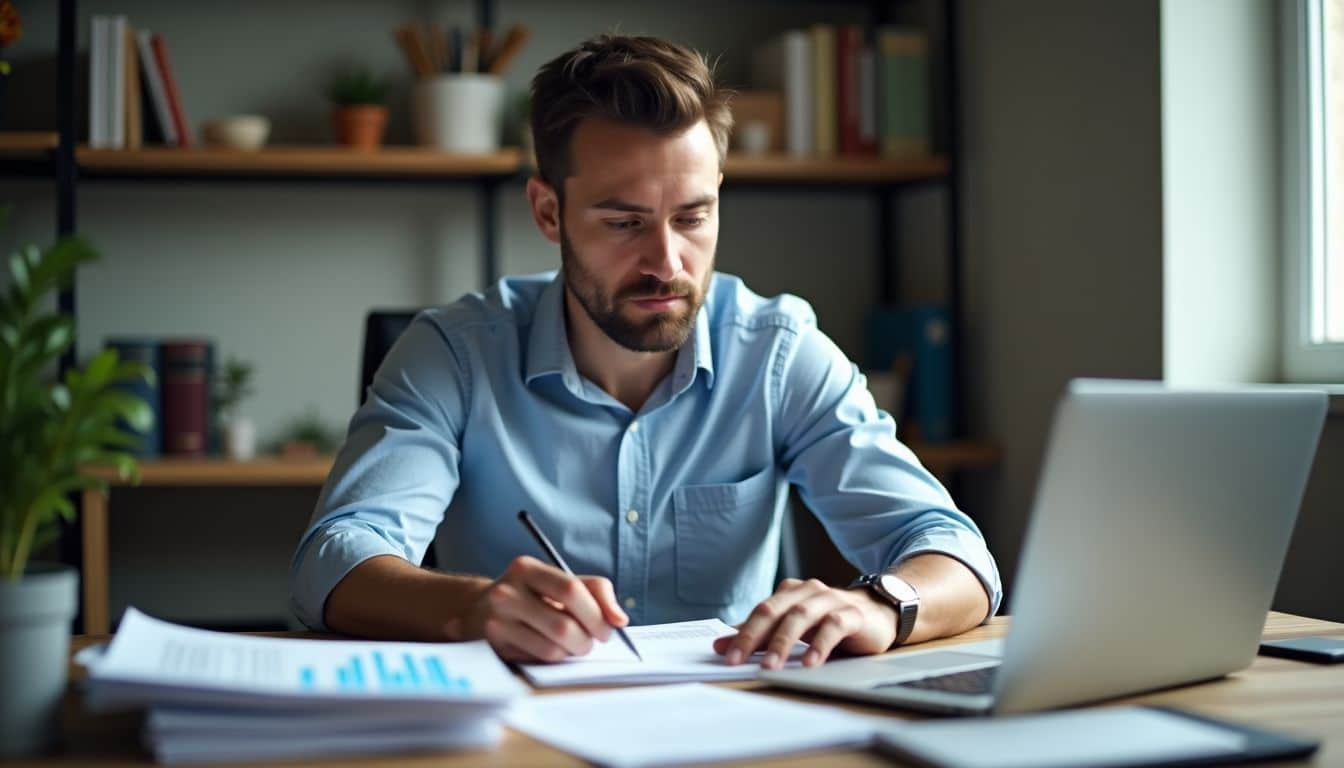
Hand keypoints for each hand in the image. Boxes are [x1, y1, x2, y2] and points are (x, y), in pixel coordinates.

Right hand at [452, 555, 628, 662]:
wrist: (477, 610)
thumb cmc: (532, 596)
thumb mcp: (559, 582)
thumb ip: (595, 591)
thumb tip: (620, 619)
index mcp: (527, 568)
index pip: (571, 589)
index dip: (597, 613)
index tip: (609, 627)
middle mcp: (507, 591)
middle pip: (563, 625)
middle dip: (588, 639)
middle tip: (593, 641)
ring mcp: (497, 620)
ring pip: (552, 647)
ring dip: (571, 651)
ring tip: (571, 644)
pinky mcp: (494, 645)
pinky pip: (538, 659)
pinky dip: (554, 658)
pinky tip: (549, 647)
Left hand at [712, 578, 897, 668]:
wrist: (880, 613)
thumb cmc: (831, 621)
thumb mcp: (795, 626)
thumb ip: (762, 634)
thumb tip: (722, 645)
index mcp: (791, 592)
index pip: (761, 611)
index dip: (741, 632)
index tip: (723, 654)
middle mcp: (808, 591)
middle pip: (775, 610)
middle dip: (754, 637)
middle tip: (738, 659)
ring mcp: (831, 600)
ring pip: (801, 616)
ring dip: (783, 642)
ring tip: (770, 666)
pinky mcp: (853, 614)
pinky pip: (833, 626)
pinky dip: (819, 644)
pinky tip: (810, 663)